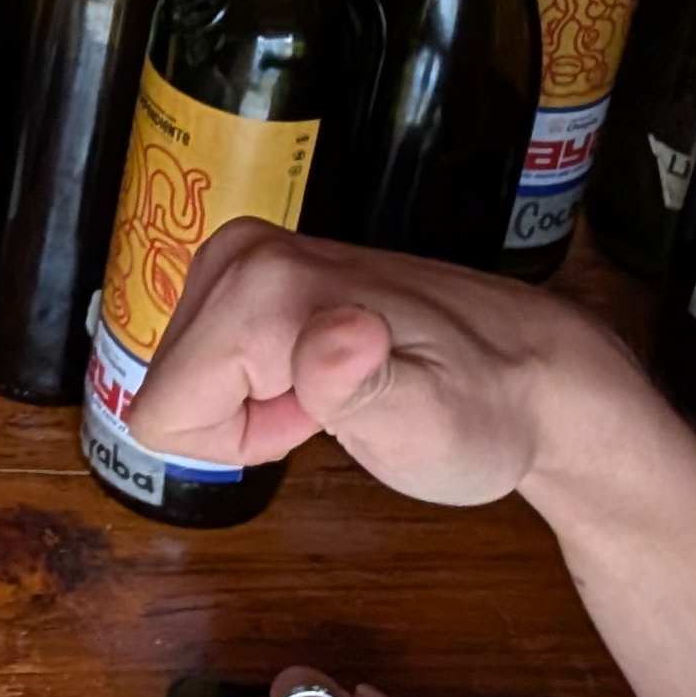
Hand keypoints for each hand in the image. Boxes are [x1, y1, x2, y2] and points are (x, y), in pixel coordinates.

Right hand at [124, 222, 626, 507]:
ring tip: (334, 394)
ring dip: (253, 404)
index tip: (311, 422)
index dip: (235, 443)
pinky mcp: (257, 267)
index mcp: (261, 288)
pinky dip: (263, 382)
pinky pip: (211, 356)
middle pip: (168, 387)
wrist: (534, 371)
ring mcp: (247, 253)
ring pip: (185, 374)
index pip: (161, 413)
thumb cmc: (485, 411)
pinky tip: (327, 373)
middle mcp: (242, 253)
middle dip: (240, 421)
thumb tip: (327, 338)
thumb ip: (362, 386)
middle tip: (329, 410)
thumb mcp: (429, 423)